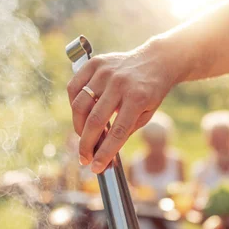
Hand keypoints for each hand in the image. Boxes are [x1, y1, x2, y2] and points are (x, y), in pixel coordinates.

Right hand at [67, 41, 178, 172]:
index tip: (96, 167)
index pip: (118, 132)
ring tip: (83, 137)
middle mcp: (120, 84)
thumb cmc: (151, 92)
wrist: (156, 61)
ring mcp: (105, 72)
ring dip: (78, 126)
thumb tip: (102, 151)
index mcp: (138, 98)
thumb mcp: (147, 114)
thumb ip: (125, 130)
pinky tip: (79, 114)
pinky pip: (74, 87)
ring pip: (79, 104)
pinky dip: (73, 104)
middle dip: (86, 145)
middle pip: (95, 120)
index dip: (105, 153)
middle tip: (84, 158)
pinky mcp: (95, 63)